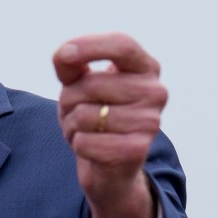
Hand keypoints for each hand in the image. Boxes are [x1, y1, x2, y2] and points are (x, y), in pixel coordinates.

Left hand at [54, 33, 165, 217]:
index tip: (64, 55)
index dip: (92, 48)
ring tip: (80, 133)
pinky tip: (86, 152)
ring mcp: (149, 124)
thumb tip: (64, 54)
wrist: (111, 172)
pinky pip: (90, 143)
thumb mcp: (80, 86)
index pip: (124, 45)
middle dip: (68, 101)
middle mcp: (154, 93)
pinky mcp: (137, 153)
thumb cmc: (92, 120)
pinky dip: (78, 148)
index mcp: (142, 69)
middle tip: (72, 113)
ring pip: (84, 114)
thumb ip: (73, 63)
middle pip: (89, 87)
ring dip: (69, 126)